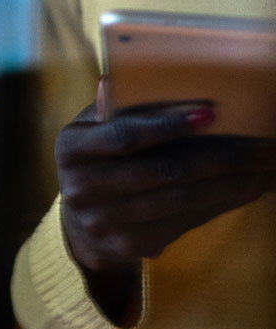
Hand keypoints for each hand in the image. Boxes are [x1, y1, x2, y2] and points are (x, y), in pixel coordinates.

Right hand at [57, 87, 275, 321]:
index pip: (125, 135)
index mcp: (72, 149)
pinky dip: (222, 204)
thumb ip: (109, 111)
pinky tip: (249, 189)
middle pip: (164, 171)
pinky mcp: (133, 246)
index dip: (167, 125)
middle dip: (220, 157)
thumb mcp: (90, 132)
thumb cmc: (95, 161)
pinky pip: (187, 222)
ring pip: (182, 200)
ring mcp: (107, 222)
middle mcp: (84, 188)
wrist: (80, 226)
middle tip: (264, 145)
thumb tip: (116, 82)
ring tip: (266, 167)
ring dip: (232, 183)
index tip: (210, 114)